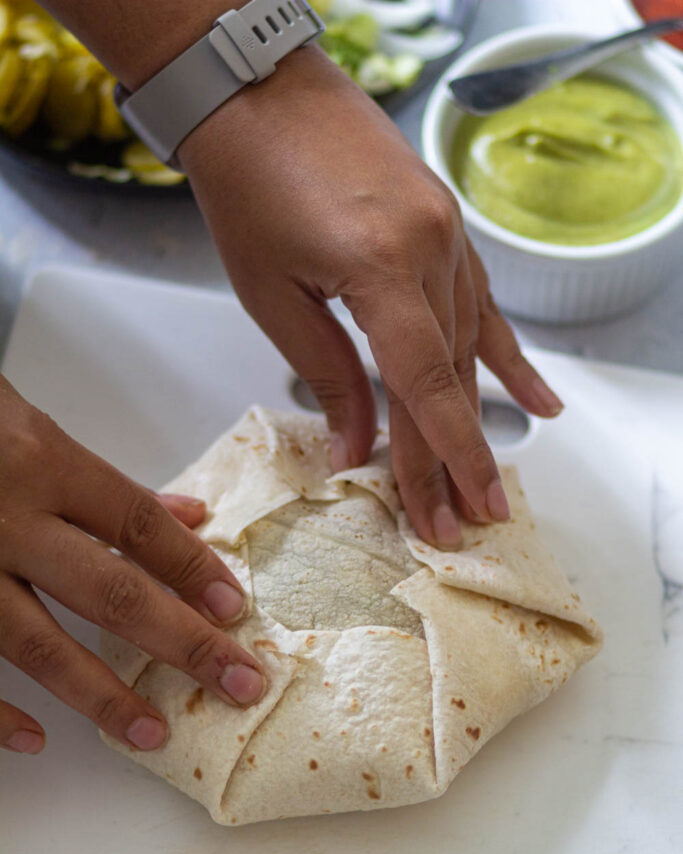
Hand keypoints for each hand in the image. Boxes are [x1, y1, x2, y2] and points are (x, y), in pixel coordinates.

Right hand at [0, 377, 264, 756]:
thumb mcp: (35, 430)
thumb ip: (111, 483)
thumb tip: (190, 513)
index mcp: (44, 463)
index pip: (139, 525)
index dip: (194, 569)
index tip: (234, 611)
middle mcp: (7, 517)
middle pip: (110, 591)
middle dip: (183, 643)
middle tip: (239, 683)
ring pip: (37, 644)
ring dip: (101, 695)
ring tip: (151, 733)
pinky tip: (36, 739)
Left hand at [181, 47, 562, 548]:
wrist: (260, 96)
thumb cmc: (249, 187)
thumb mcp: (273, 296)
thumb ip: (325, 374)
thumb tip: (353, 448)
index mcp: (381, 265)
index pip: (425, 384)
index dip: (443, 455)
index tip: (452, 510)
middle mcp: (431, 247)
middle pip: (450, 375)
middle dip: (452, 456)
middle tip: (460, 519)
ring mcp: (448, 232)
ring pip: (470, 344)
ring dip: (478, 418)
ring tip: (489, 480)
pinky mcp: (448, 226)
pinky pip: (483, 302)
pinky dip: (507, 354)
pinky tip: (536, 398)